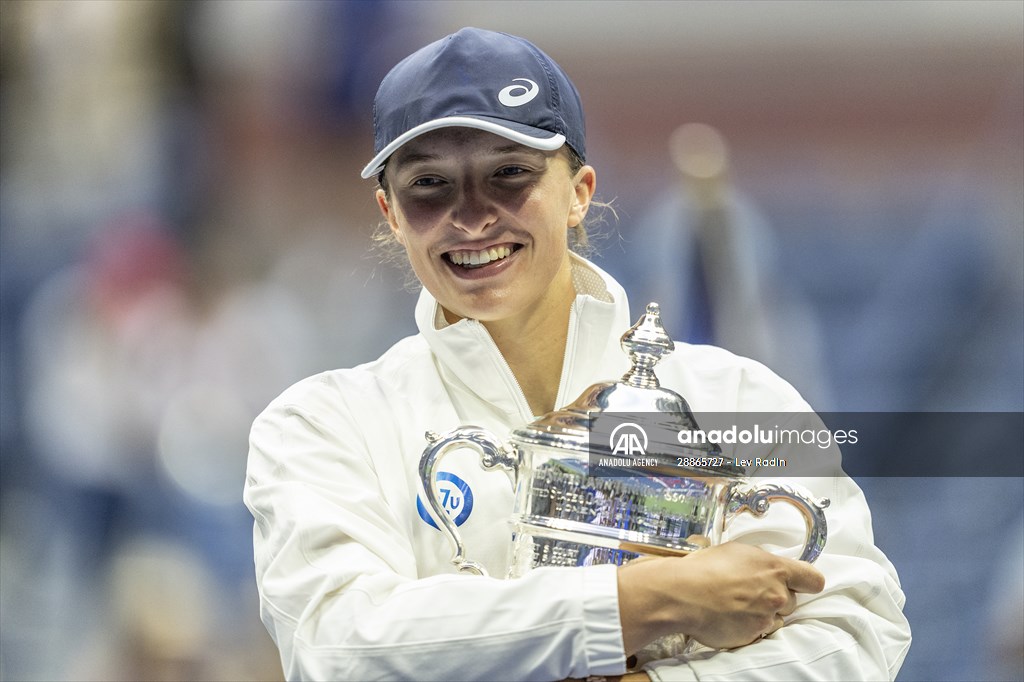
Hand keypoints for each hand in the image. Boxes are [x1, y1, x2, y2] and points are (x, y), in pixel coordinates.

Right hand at [617, 541, 824, 652]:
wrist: (683, 594)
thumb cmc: (704, 568)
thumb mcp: (737, 551)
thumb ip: (761, 562)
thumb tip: (767, 568)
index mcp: (776, 569)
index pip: (814, 579)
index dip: (807, 582)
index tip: (801, 583)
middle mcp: (777, 595)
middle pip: (791, 601)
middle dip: (775, 598)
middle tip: (751, 592)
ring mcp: (766, 618)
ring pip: (776, 619)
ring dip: (763, 614)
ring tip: (737, 605)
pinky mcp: (753, 636)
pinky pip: (759, 633)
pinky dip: (748, 627)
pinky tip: (730, 617)